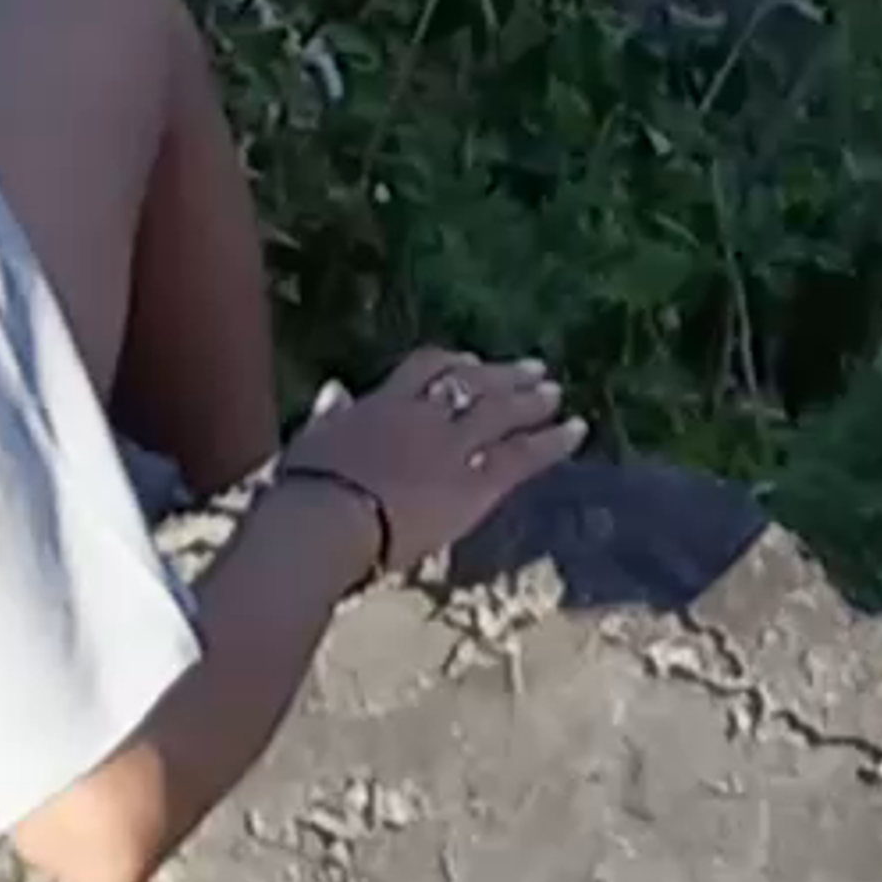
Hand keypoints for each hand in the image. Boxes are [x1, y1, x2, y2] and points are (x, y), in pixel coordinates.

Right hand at [293, 346, 584, 579]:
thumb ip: (330, 416)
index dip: (449, 364)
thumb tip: (334, 390)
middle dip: (501, 375)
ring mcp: (452, 446)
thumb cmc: (305, 491)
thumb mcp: (312, 441)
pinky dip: (552, 441)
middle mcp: (423, 416)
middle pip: (470, 383)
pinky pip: (521, 456)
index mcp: (381, 405)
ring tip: (554, 391)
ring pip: (500, 411)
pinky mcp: (473, 482)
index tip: (468, 362)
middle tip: (531, 368)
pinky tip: (576, 431)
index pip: (421, 369)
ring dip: (530, 399)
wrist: (325, 520)